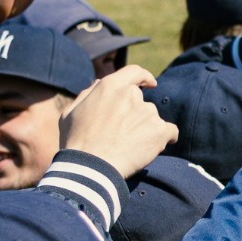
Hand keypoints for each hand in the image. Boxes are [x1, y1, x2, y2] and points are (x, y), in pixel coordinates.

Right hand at [61, 66, 178, 177]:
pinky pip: (170, 132)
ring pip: (152, 119)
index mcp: (110, 86)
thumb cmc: (76, 142)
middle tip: (122, 135)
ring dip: (145, 129)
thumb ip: (87, 94)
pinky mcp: (160, 130)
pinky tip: (151, 149)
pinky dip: (165, 139)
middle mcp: (131, 95)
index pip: (134, 72)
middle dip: (135, 115)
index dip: (144, 77)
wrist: (90, 168)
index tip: (151, 84)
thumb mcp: (71, 113)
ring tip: (128, 147)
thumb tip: (99, 83)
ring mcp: (147, 112)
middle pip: (141, 101)